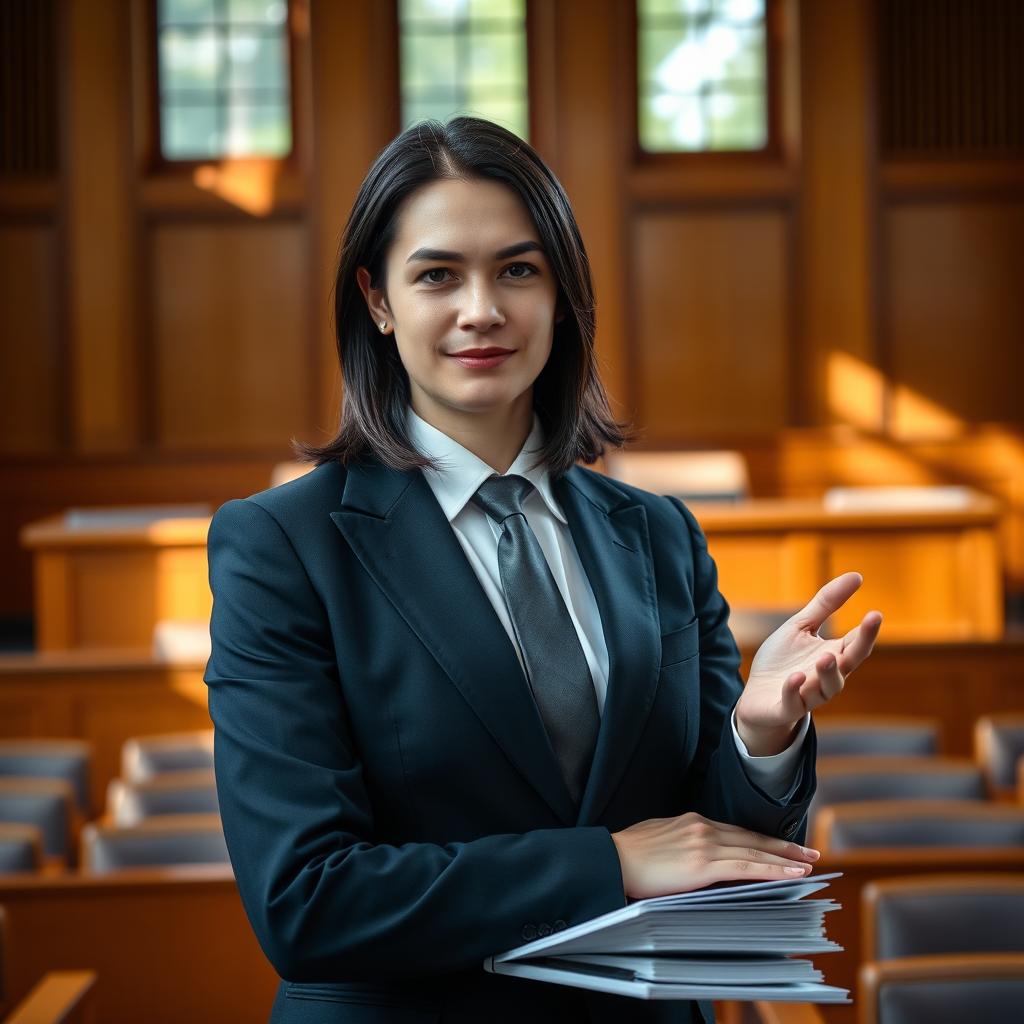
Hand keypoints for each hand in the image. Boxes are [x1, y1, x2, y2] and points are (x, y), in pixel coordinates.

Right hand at [610, 812, 819, 899]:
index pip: (737, 831)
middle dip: (784, 847)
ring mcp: (704, 843)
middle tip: (810, 853)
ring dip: (786, 859)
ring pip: (755, 851)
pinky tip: (789, 874)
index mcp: (693, 822)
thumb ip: (684, 843)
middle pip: (752, 838)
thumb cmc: (628, 854)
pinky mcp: (702, 863)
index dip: (763, 840)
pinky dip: (772, 869)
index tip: (783, 846)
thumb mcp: (660, 838)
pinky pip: (746, 866)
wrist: (611, 860)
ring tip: (808, 864)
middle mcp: (702, 828)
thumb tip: (698, 857)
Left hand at [735, 572, 882, 754]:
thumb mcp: (801, 627)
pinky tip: (795, 677)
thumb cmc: (783, 660)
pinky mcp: (787, 707)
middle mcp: (827, 677)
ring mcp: (809, 694)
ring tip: (826, 656)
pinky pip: (794, 702)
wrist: (757, 696)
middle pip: (849, 663)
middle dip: (861, 645)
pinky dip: (794, 690)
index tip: (876, 613)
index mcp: (834, 655)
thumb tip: (857, 576)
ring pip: (828, 687)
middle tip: (869, 623)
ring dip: (829, 672)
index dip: (867, 630)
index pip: (857, 643)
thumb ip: (826, 604)